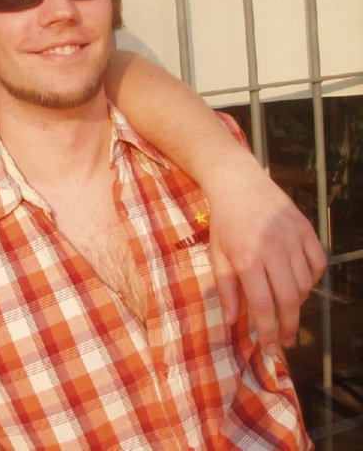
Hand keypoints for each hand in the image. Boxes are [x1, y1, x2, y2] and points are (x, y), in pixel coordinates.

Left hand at [207, 159, 326, 353]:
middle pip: (290, 300)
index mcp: (248, 259)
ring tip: (285, 307)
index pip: (263, 306)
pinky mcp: (307, 230)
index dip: (269, 331)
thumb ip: (226, 289)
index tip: (271, 349)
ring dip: (298, 302)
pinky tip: (298, 282)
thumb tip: (231, 322)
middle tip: (286, 342)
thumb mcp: (216, 255)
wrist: (240, 185)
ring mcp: (293, 239)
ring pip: (306, 284)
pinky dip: (312, 279)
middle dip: (289, 326)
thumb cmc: (224, 223)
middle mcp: (274, 250)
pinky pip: (318, 264)